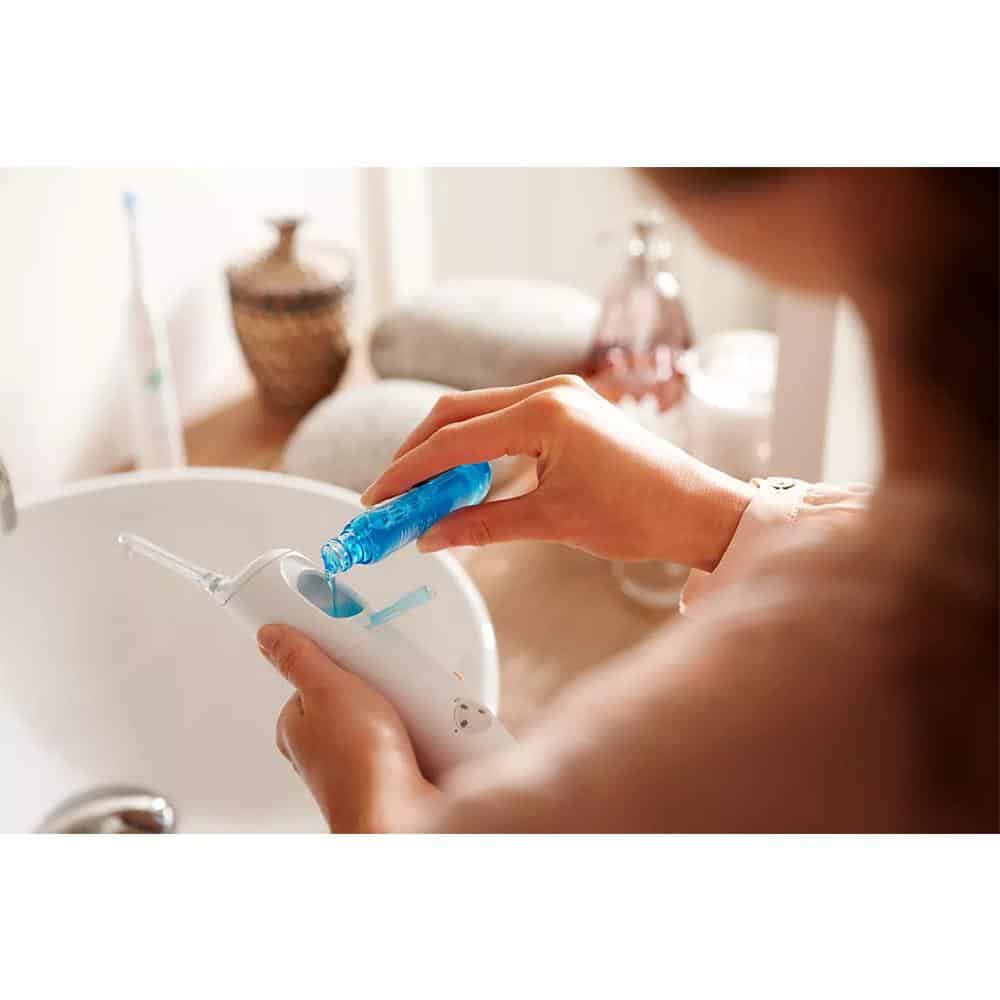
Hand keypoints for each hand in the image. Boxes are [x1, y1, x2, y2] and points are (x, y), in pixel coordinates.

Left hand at [257, 624, 437, 832]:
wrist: (400, 814)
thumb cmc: (356, 763)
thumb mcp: (326, 690)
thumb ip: (299, 659)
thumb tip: (270, 637)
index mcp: (297, 728)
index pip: (314, 678)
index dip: (338, 661)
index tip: (354, 648)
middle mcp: (325, 748)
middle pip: (352, 695)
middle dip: (377, 683)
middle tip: (390, 677)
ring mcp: (359, 760)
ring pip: (383, 716)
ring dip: (403, 706)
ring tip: (414, 701)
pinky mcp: (391, 771)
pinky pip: (406, 737)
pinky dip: (421, 728)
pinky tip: (429, 726)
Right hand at [362, 375, 753, 570]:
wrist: (697, 509)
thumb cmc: (636, 516)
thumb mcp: (550, 522)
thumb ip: (480, 526)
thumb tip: (427, 537)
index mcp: (544, 413)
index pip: (454, 440)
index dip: (408, 472)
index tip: (378, 500)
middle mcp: (548, 390)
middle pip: (456, 412)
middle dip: (417, 453)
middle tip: (391, 495)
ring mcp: (559, 393)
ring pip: (477, 412)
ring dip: (444, 448)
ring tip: (419, 490)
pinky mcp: (567, 406)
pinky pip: (503, 418)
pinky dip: (475, 446)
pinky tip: (461, 477)